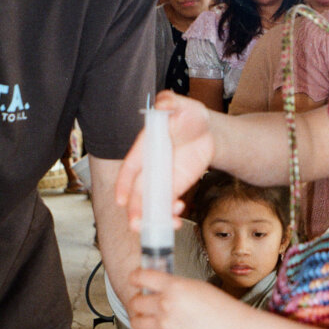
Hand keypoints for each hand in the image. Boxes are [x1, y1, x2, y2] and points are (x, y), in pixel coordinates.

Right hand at [115, 90, 214, 232]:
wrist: (207, 132)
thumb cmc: (190, 116)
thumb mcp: (182, 105)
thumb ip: (170, 103)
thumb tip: (162, 103)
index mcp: (146, 148)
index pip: (130, 167)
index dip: (124, 184)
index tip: (121, 200)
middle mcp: (150, 167)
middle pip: (136, 192)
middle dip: (135, 210)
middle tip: (137, 225)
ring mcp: (161, 179)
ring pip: (150, 203)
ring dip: (153, 218)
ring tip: (166, 224)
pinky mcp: (173, 188)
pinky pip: (167, 206)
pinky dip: (170, 215)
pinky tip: (178, 216)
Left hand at [127, 269, 239, 328]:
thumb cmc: (224, 310)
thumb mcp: (199, 288)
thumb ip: (177, 287)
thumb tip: (163, 288)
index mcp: (174, 286)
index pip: (142, 276)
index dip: (136, 278)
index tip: (135, 280)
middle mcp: (166, 304)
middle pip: (136, 301)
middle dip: (138, 303)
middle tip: (143, 305)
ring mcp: (165, 325)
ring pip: (136, 321)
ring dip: (139, 321)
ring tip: (144, 322)